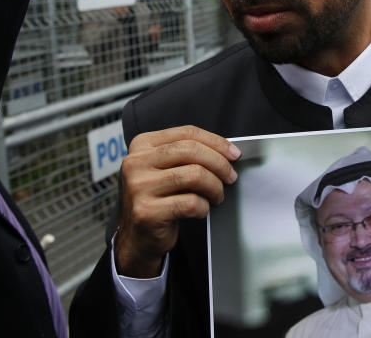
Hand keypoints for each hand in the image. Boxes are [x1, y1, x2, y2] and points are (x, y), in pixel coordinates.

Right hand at [114, 126, 240, 277]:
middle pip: (191, 151)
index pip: (186, 133)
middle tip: (231, 176)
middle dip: (219, 163)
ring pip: (194, 175)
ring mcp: (139, 187)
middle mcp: (136, 162)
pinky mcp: (146, 211)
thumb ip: (188, 155)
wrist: (138, 237)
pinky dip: (204, 206)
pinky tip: (202, 209)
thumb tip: (226, 151)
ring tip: (217, 195)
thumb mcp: (166, 169)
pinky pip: (190, 202)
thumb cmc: (159, 199)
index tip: (234, 153)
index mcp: (142, 145)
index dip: (216, 142)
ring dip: (215, 186)